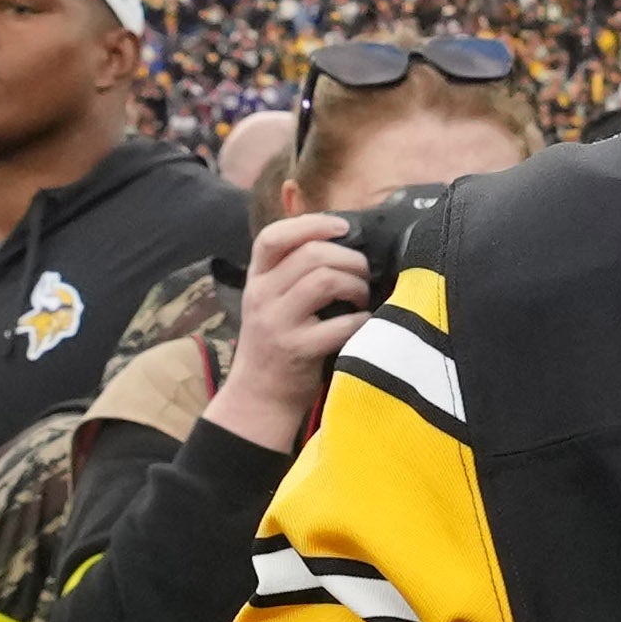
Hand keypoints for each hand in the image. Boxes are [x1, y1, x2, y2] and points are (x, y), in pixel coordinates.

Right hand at [204, 209, 376, 455]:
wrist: (258, 397)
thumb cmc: (275, 343)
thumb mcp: (270, 301)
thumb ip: (291, 271)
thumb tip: (340, 239)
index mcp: (256, 279)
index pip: (272, 237)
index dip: (311, 223)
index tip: (343, 227)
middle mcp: (261, 296)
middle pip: (311, 254)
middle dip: (349, 258)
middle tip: (363, 273)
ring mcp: (278, 323)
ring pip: (325, 280)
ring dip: (356, 285)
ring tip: (361, 298)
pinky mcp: (298, 350)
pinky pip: (340, 324)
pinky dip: (361, 320)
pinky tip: (364, 323)